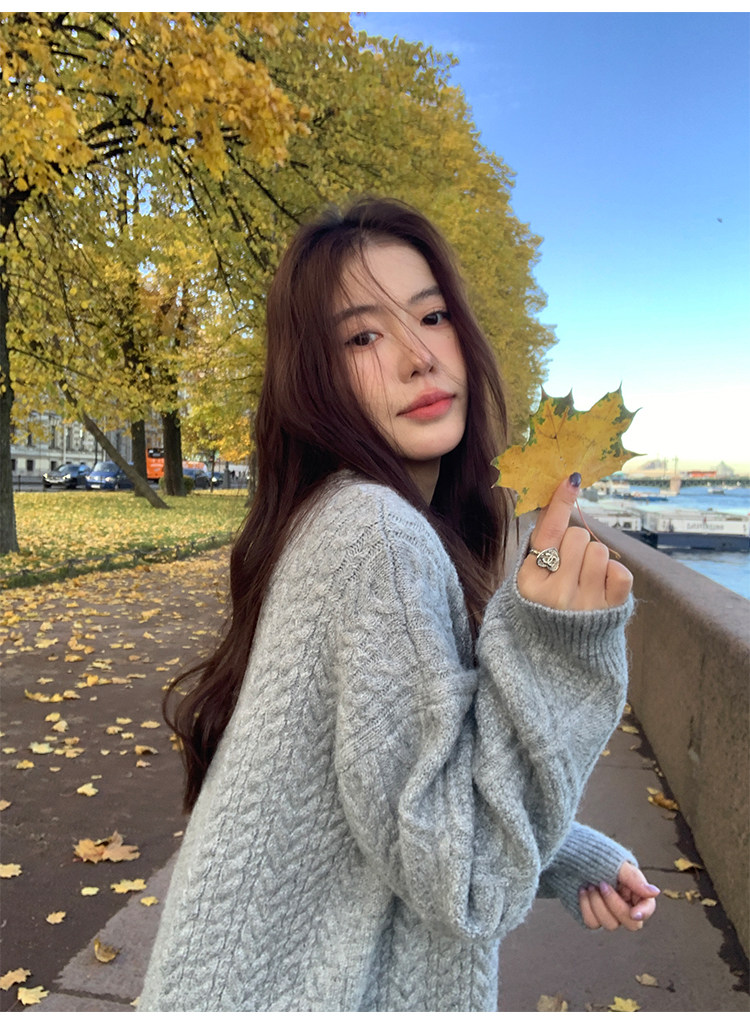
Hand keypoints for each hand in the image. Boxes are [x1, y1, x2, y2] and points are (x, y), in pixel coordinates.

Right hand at [517, 474, 632, 610]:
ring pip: (599, 550)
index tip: (572, 479)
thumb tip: (560, 496)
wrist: (558, 658)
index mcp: (529, 581)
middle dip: (576, 545)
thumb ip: (542, 543)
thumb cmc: (543, 608)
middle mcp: (556, 593)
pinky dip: (613, 573)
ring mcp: (584, 604)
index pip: (548, 531)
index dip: (561, 502)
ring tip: (585, 579)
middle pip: (577, 535)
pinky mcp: (610, 611)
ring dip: (594, 559)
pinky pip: (620, 571)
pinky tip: (602, 586)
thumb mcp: (529, 579)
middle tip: (569, 567)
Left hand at [578, 861, 659, 930]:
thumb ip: (634, 879)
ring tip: (589, 884)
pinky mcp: (593, 916)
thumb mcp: (615, 863)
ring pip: (610, 925)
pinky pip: (593, 923)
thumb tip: (655, 892)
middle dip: (614, 904)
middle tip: (601, 884)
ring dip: (597, 903)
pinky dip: (586, 907)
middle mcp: (625, 904)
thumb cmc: (595, 854)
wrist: (569, 853)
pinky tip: (582, 891)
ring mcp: (609, 912)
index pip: (647, 907)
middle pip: (631, 923)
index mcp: (635, 890)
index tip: (633, 913)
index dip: (644, 912)